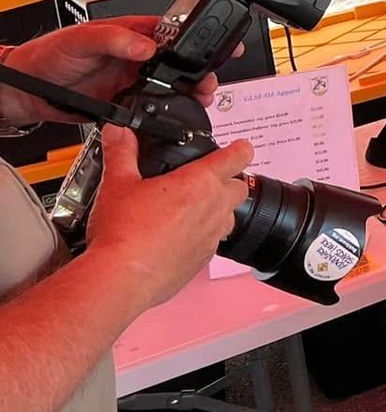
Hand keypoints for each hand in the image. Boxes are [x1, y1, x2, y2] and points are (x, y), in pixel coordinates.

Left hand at [0, 18, 221, 126]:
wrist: (24, 90)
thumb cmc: (49, 54)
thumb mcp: (82, 38)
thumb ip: (115, 39)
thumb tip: (147, 46)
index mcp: (131, 33)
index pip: (172, 32)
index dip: (197, 39)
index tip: (217, 45)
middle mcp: (135, 57)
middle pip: (177, 63)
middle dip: (199, 71)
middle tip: (209, 81)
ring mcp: (129, 80)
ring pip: (168, 87)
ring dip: (185, 94)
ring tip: (198, 99)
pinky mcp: (121, 103)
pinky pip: (148, 108)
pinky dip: (162, 113)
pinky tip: (171, 116)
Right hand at [86, 126, 253, 313]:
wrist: (120, 278)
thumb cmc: (122, 233)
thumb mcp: (117, 183)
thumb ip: (121, 153)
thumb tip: (119, 133)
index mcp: (200, 182)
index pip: (238, 156)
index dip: (240, 148)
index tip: (239, 147)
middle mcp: (214, 208)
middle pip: (239, 186)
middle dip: (228, 181)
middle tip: (205, 181)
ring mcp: (212, 236)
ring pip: (229, 216)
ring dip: (217, 210)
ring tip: (190, 209)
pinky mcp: (203, 260)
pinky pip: (214, 242)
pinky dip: (203, 236)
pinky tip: (178, 237)